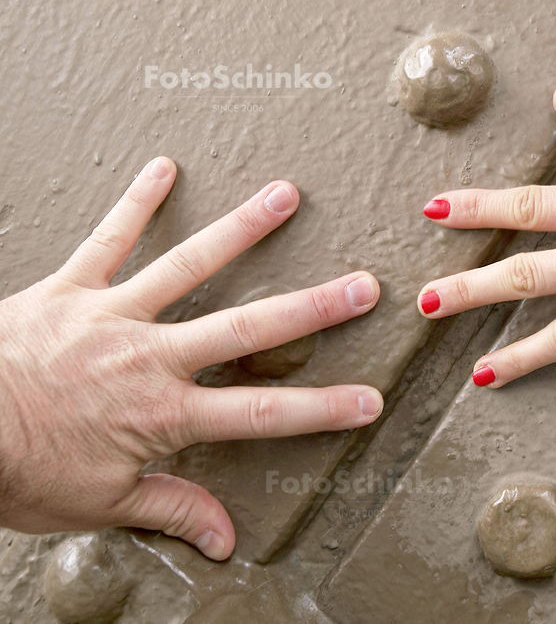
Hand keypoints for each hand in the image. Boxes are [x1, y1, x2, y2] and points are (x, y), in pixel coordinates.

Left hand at [0, 157, 382, 559]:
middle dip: (311, 309)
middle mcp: (151, 356)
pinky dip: (136, 202)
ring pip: (188, 266)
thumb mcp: (100, 503)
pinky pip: (107, 240)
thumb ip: (171, 510)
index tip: (368, 400)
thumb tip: (226, 540)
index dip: (320, 409)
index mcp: (163, 414)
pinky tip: (164, 167)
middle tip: (362, 285)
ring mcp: (113, 314)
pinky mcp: (71, 288)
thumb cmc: (17, 470)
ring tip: (284, 196)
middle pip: (246, 330)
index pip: (260, 414)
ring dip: (242, 230)